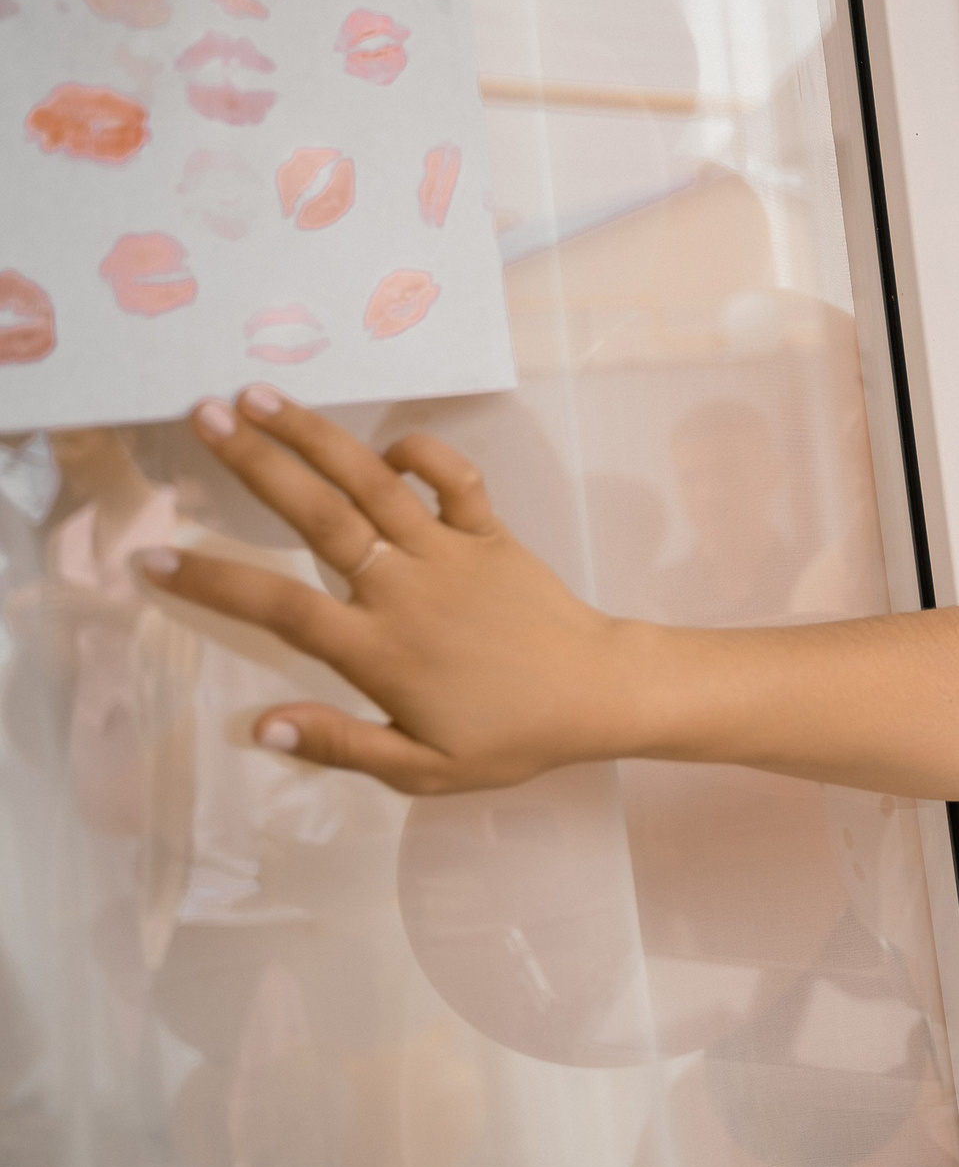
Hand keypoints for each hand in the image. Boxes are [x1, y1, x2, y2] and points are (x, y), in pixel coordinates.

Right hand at [139, 385, 643, 793]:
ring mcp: (450, 554)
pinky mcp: (491, 534)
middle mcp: (407, 590)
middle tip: (203, 416)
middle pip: (320, 519)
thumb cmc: (509, 737)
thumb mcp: (424, 769)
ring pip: (374, 484)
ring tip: (262, 397)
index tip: (152, 557)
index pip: (280, 610)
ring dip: (317, 437)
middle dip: (258, 466)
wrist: (598, 695)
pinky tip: (385, 444)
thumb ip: (342, 747)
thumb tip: (260, 729)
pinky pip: (456, 480)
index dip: (213, 585)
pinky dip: (422, 452)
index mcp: (379, 651)